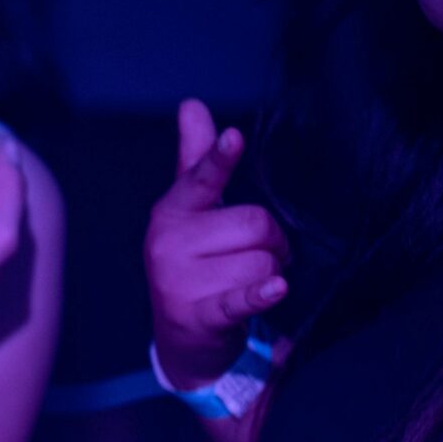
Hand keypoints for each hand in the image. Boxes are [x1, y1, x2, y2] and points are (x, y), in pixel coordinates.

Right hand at [145, 98, 287, 391]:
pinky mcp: (197, 314)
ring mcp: (179, 281)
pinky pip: (241, 296)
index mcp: (171, 212)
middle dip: (272, 242)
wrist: (182, 337)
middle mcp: (168, 243)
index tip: (233, 139)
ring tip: (248, 284)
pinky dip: (260, 293)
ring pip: (260, 262)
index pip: (199, 179)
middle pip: (254, 224)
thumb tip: (192, 104)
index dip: (219, 159)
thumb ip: (195, 160)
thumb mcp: (193, 213)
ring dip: (268, 275)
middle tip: (261, 256)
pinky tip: (274, 288)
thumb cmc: (195, 264)